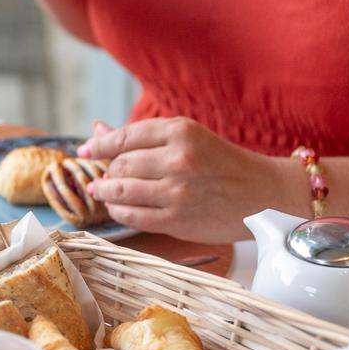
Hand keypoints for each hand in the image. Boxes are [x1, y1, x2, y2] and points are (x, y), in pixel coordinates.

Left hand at [76, 117, 295, 243]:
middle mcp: (178, 160)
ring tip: (102, 190)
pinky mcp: (176, 220)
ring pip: (120, 191)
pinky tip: (118, 206)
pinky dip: (118, 211)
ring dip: (105, 191)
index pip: (124, 137)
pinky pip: (132, 216)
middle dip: (105, 170)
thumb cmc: (222, 163)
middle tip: (102, 174)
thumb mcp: (187, 138)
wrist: (263, 195)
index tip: (85, 150)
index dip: (98, 145)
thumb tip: (97, 129)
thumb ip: (141, 136)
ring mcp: (176, 192)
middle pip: (119, 164)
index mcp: (180, 132)